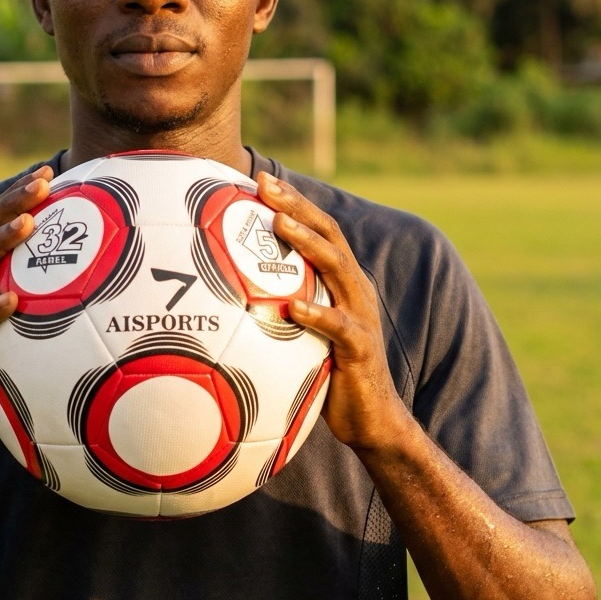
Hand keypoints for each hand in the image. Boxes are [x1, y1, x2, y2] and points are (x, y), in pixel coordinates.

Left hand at [257, 172, 412, 452]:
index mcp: (342, 283)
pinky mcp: (360, 349)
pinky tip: (292, 306)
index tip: (260, 180)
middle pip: (329, 236)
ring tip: (279, 223)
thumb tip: (230, 293)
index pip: (320, 231)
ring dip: (307, 243)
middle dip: (298, 206)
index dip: (294, 203)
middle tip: (266, 186)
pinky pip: (338, 327)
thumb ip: (282, 306)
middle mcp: (355, 291)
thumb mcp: (304, 333)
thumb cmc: (330, 374)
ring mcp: (361, 317)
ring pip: (337, 269)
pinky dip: (316, 314)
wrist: (371, 419)